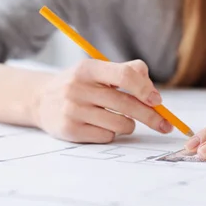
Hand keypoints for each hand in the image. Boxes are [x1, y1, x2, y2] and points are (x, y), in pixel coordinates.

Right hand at [33, 59, 172, 142]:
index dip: (145, 89)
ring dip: (128, 125)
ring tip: (120, 119)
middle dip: (151, 116)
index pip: (124, 75)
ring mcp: (72, 110)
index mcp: (88, 68)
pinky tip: (101, 125)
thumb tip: (153, 91)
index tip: (158, 101)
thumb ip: (128, 71)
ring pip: (120, 124)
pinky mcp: (69, 130)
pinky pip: (106, 136)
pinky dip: (111, 133)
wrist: (41, 101)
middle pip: (127, 104)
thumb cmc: (80, 85)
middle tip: (164, 125)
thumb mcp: (98, 70)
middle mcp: (78, 88)